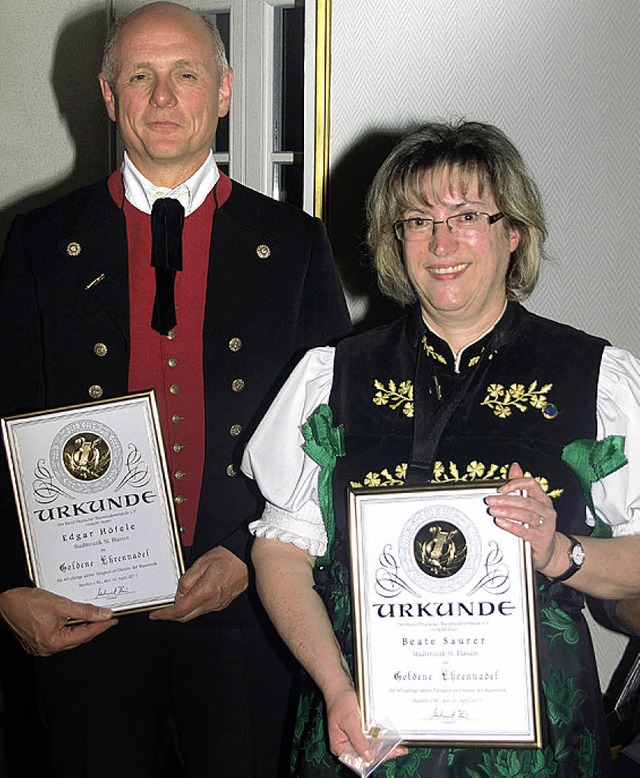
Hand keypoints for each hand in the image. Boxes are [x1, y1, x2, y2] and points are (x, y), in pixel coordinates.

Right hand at [0, 587, 115, 655]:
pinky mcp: (35, 641)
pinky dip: (67, 628)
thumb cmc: (26, 602)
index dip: (102, 626)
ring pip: (68, 638)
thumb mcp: (61, 604)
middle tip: (105, 616)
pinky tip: (72, 618)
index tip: (112, 620)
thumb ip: (84, 610)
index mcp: (54, 642)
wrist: (4, 601)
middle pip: (78, 638)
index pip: (86, 634)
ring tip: (91, 615)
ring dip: (79, 627)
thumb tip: (103, 614)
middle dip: (92, 627)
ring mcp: (40, 646)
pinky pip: (58, 636)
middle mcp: (47, 648)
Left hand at [149, 545, 247, 621]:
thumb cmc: (227, 557)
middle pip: (186, 616)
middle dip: (172, 615)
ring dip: (184, 610)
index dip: (165, 614)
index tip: (156, 614)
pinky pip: (205, 608)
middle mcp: (212, 602)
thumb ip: (187, 580)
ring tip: (176, 599)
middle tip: (162, 610)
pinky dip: (195, 606)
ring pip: (196, 613)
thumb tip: (178, 593)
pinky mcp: (223, 602)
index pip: (180, 610)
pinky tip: (192, 597)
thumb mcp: (201, 563)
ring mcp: (218, 604)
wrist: (245, 558)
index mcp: (205, 592)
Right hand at [325, 686, 407, 764]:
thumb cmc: (341, 701)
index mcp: (339, 746)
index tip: (389, 754)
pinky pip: (370, 738)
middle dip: (383, 753)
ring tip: (398, 747)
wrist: (339, 686)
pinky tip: (390, 739)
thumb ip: (358, 740)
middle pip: (366, 755)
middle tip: (399, 750)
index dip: (374, 758)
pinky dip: (380, 739)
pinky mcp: (358, 730)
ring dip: (383, 747)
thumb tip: (368, 757)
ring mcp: (352, 738)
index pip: (358, 760)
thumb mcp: (350, 721)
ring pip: (370, 747)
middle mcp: (345, 745)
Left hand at [485, 462, 557, 570]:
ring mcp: (546, 525)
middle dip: (506, 500)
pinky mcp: (541, 539)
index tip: (500, 489)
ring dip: (507, 512)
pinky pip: (525, 530)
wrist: (548, 550)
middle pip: (526, 501)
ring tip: (493, 511)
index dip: (515, 484)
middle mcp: (547, 510)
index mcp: (543, 499)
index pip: (531, 484)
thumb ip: (520, 487)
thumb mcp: (529, 505)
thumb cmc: (535, 525)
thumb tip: (515, 467)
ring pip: (526, 515)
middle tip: (490, 500)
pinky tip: (501, 522)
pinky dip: (511, 525)